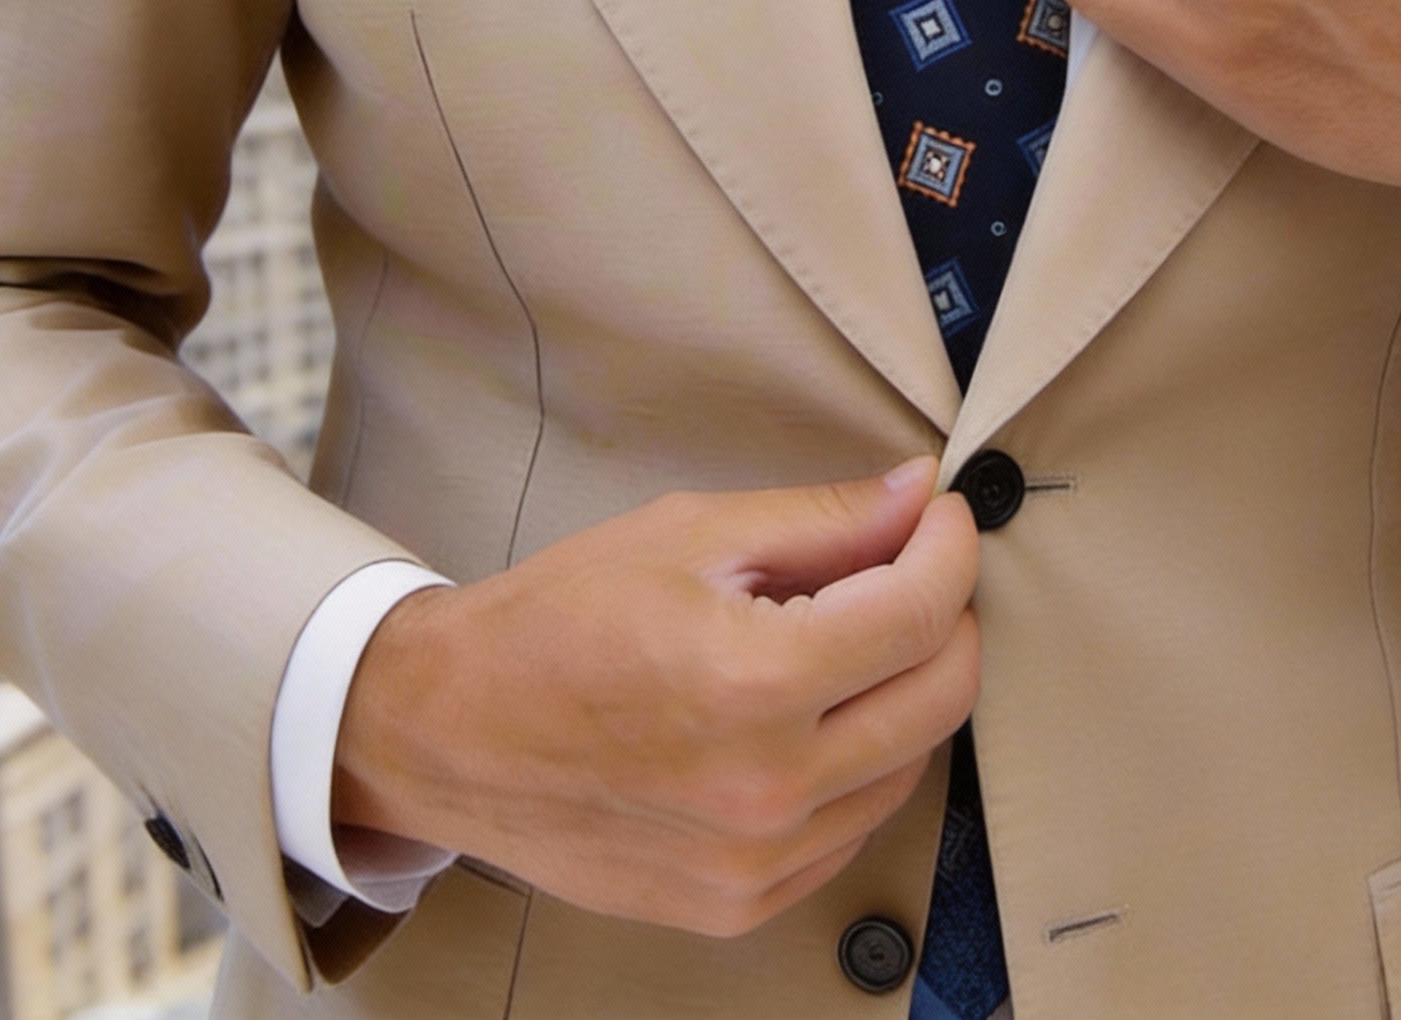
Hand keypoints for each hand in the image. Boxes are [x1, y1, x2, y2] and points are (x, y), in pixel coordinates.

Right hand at [332, 458, 978, 937]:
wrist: (450, 733)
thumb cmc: (560, 619)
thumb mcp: (691, 535)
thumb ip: (823, 519)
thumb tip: (921, 495)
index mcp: (753, 681)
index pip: (922, 611)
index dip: (950, 546)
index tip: (941, 515)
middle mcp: (767, 788)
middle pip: (943, 695)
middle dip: (947, 613)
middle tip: (909, 566)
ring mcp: (757, 863)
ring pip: (912, 764)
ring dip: (908, 689)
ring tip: (848, 637)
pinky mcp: (740, 904)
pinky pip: (855, 826)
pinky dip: (862, 761)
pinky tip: (813, 714)